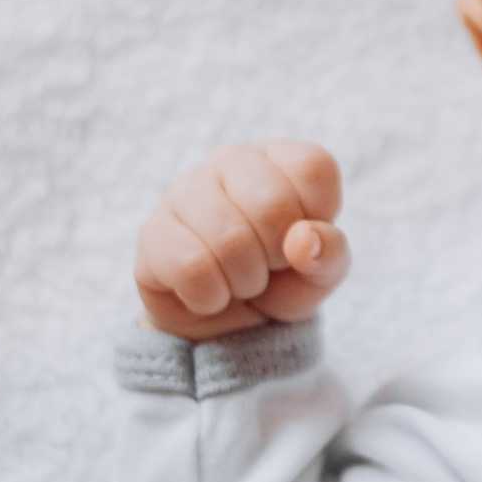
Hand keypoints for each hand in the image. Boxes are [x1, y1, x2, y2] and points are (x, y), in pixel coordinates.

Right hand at [133, 140, 350, 341]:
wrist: (223, 324)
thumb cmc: (279, 282)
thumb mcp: (320, 273)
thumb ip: (329, 253)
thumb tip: (302, 240)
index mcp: (280, 157)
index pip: (313, 168)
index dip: (317, 217)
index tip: (301, 239)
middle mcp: (232, 160)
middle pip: (272, 204)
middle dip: (278, 256)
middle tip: (268, 266)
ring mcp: (186, 190)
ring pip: (229, 239)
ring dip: (245, 280)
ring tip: (239, 280)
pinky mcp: (152, 231)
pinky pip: (191, 267)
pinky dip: (211, 297)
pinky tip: (209, 292)